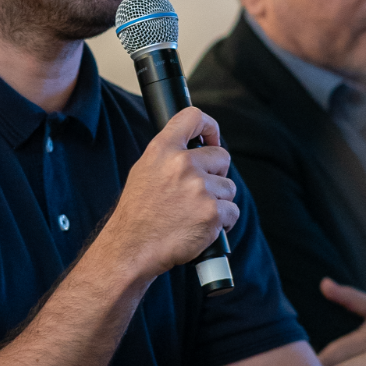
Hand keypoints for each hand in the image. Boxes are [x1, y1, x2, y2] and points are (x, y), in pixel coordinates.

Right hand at [102, 106, 238, 281]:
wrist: (132, 248)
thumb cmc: (137, 214)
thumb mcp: (144, 171)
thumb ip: (169, 156)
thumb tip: (195, 149)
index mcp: (163, 150)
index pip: (193, 117)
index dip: (209, 126)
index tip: (212, 138)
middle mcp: (182, 164)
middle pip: (222, 157)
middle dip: (217, 174)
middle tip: (199, 191)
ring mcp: (199, 188)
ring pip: (229, 188)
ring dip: (219, 201)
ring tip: (195, 214)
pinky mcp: (212, 213)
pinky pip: (232, 212)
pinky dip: (223, 222)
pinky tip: (202, 227)